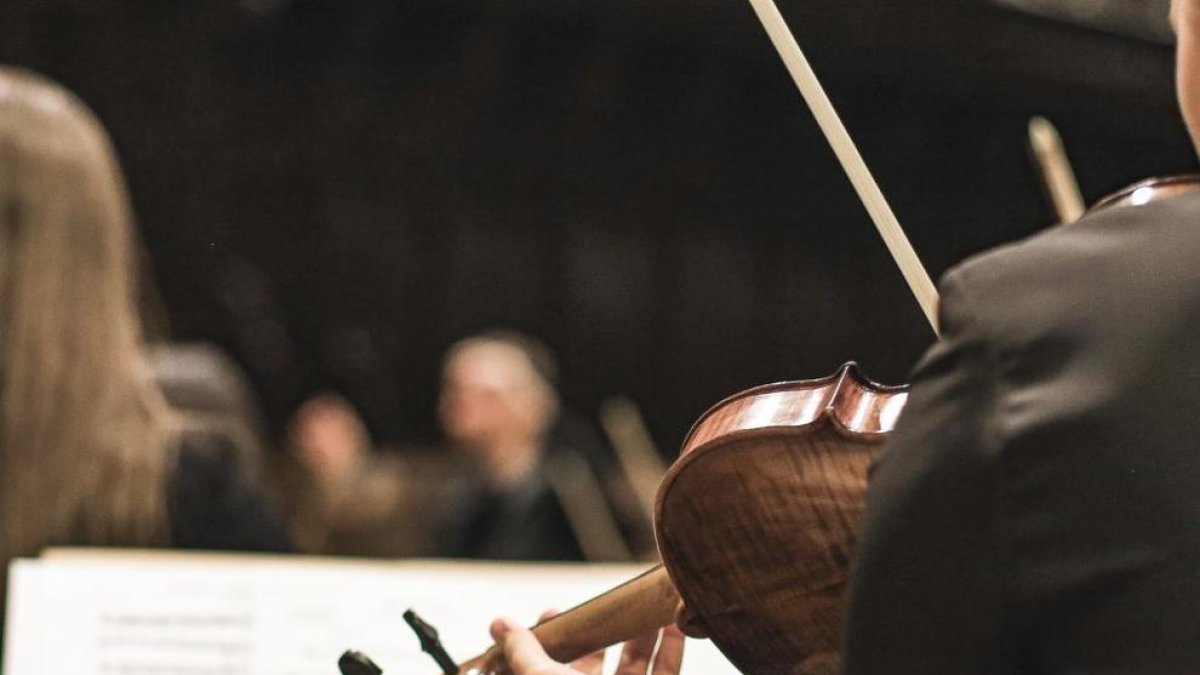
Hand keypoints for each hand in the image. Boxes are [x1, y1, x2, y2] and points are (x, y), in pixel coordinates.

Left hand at [488, 614, 684, 674]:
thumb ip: (522, 654)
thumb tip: (499, 624)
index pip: (544, 669)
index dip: (547, 639)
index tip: (553, 612)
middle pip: (590, 667)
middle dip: (594, 633)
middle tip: (596, 606)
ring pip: (633, 670)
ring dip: (638, 636)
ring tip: (640, 606)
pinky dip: (670, 650)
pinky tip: (671, 624)